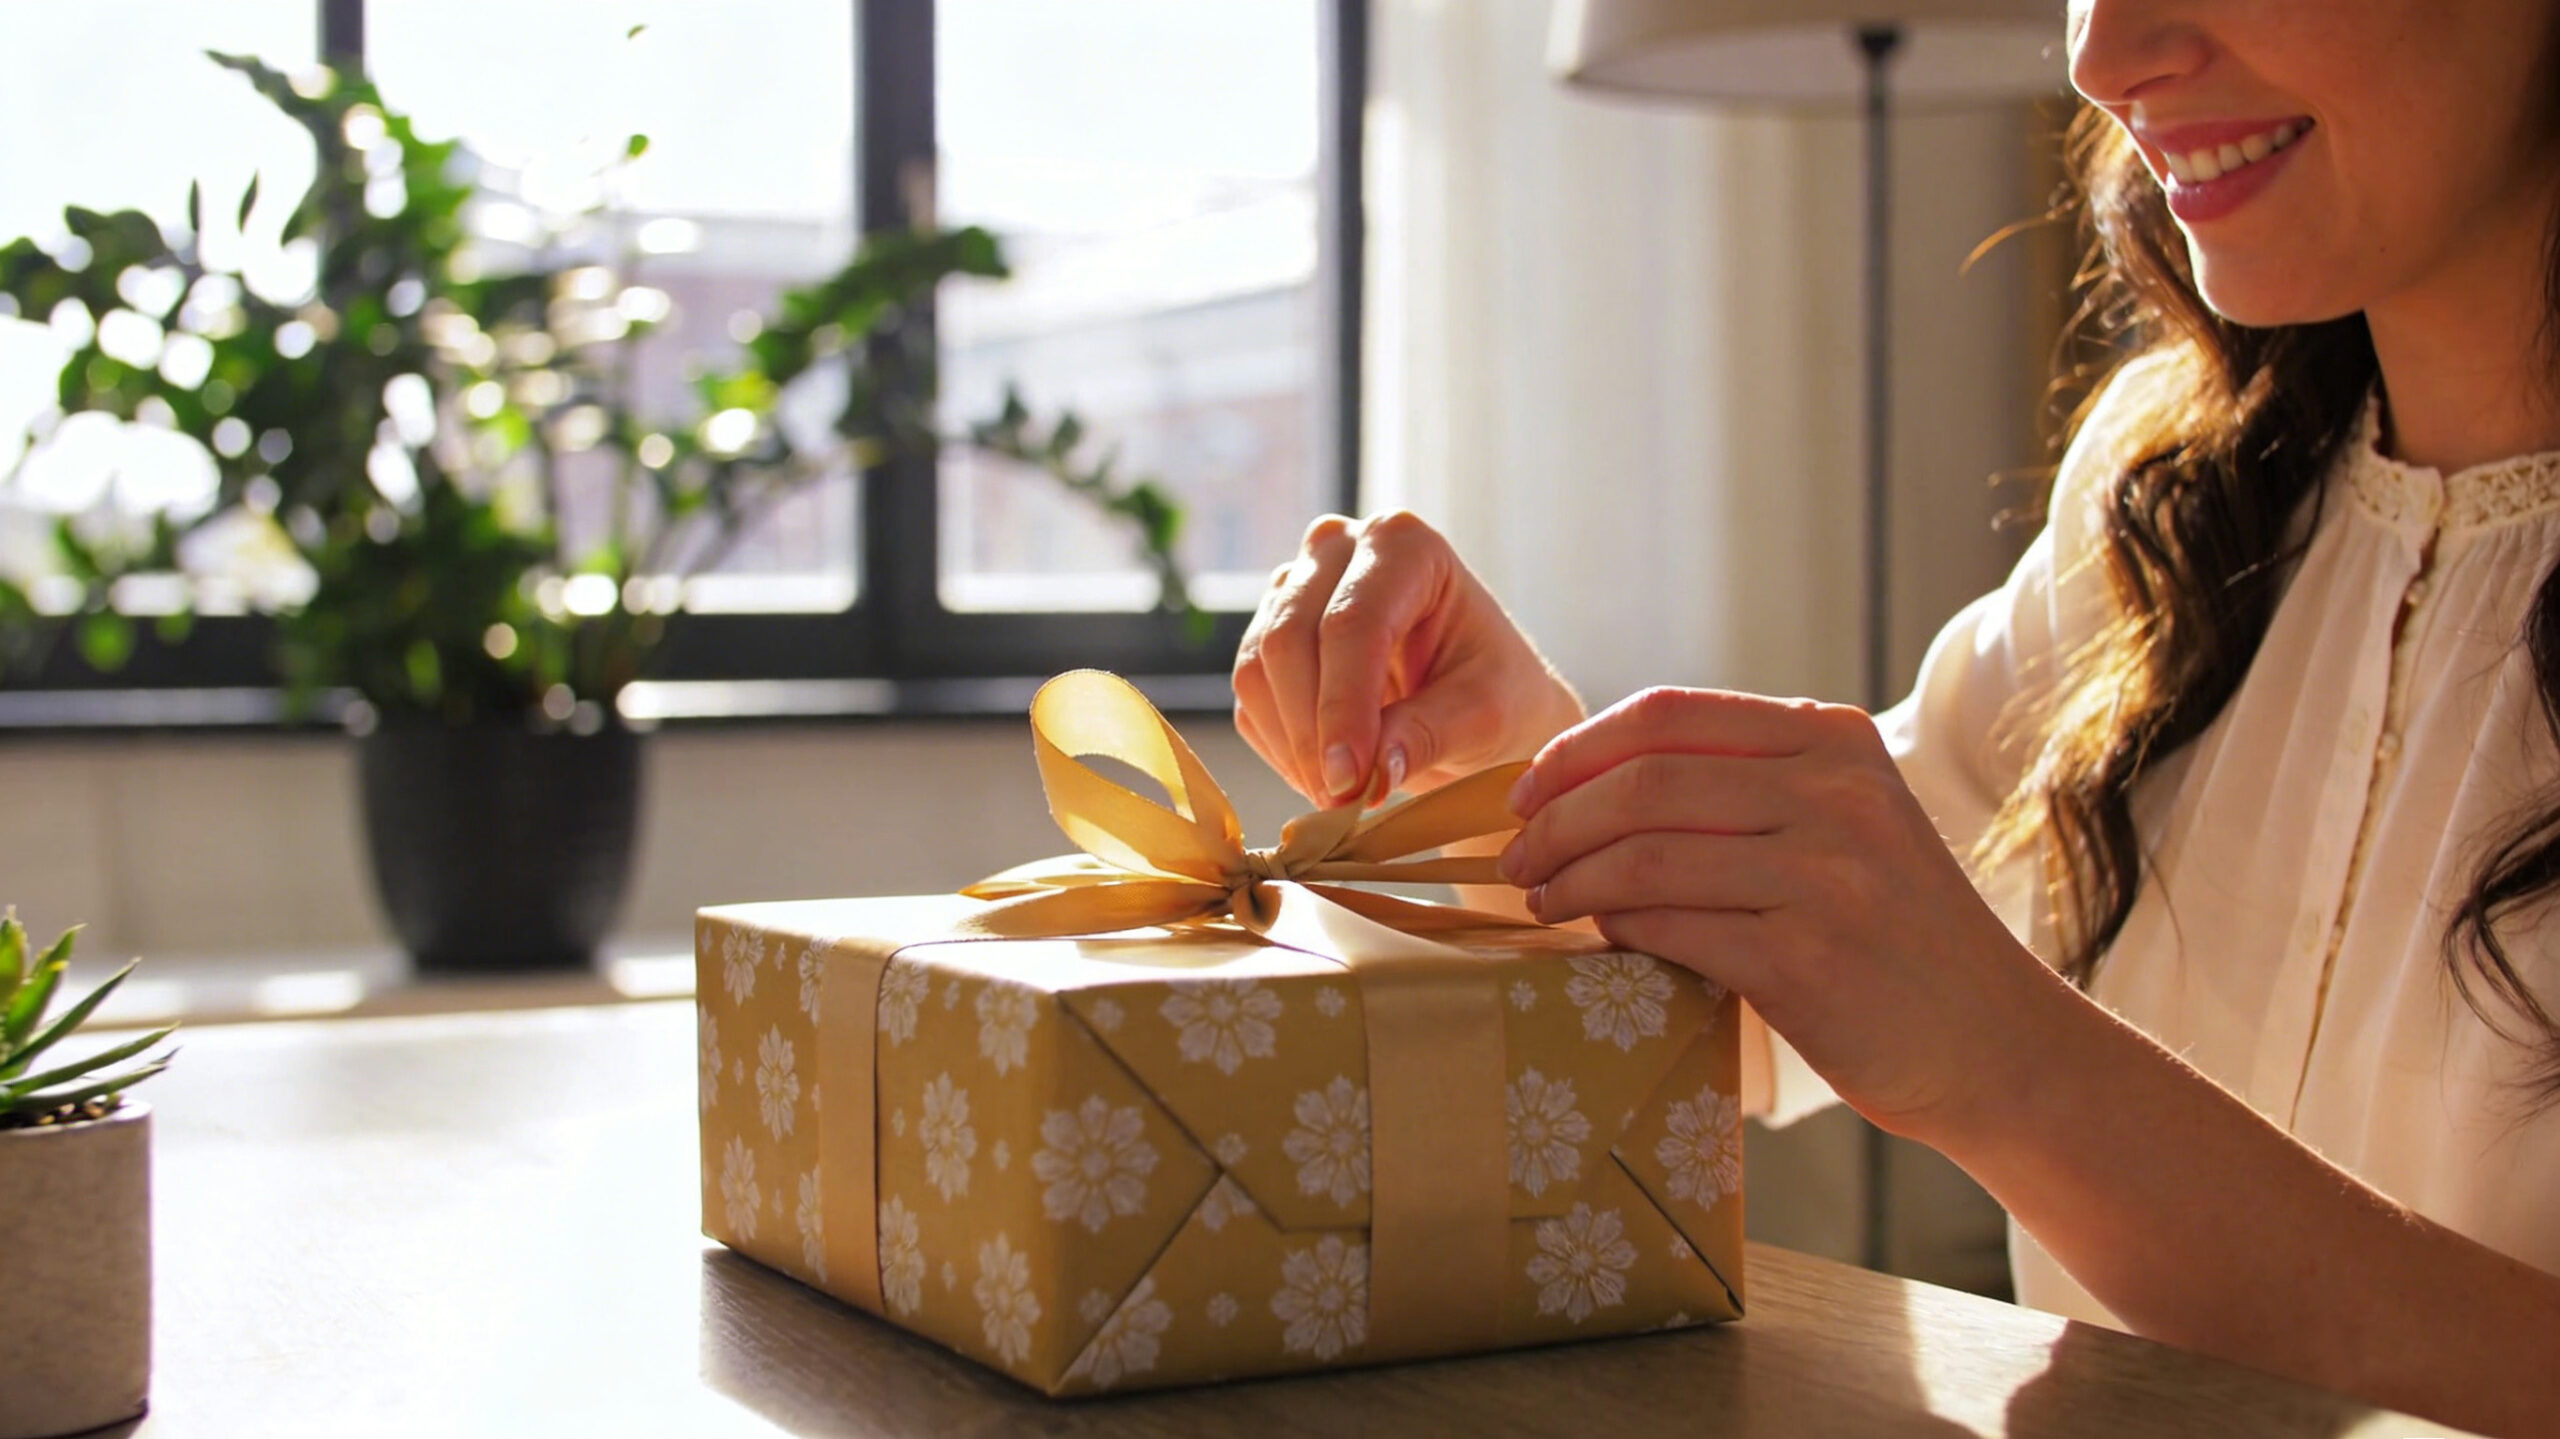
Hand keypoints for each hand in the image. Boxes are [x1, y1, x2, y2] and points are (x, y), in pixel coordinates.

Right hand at [1232, 511, 1583, 806]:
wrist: (1481, 704)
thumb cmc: (1497, 693)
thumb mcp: (1485, 716)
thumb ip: (1427, 735)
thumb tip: (1368, 776)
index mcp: (1404, 544)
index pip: (1351, 622)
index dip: (1343, 706)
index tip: (1348, 781)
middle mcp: (1338, 549)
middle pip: (1290, 639)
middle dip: (1312, 732)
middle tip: (1344, 801)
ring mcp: (1294, 589)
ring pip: (1256, 670)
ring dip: (1293, 747)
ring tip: (1342, 799)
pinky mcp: (1268, 638)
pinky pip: (1251, 701)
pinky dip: (1282, 750)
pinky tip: (1327, 776)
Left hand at [1497, 687, 2057, 1143]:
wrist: (1995, 1043)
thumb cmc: (1895, 937)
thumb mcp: (1845, 823)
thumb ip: (1748, 788)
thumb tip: (1592, 784)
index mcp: (1834, 740)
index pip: (1669, 715)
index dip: (1578, 749)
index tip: (1527, 792)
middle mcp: (1834, 792)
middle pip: (1644, 780)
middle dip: (1555, 818)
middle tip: (1516, 855)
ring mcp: (1824, 873)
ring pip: (1644, 852)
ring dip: (1569, 877)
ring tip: (1539, 899)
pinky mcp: (1806, 957)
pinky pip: (1669, 925)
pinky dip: (1613, 929)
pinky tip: (1592, 941)